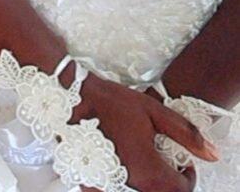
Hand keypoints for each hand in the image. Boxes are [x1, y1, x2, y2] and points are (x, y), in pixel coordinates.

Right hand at [73, 72, 216, 191]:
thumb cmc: (112, 103)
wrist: (74, 100)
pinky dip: (130, 176)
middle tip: (162, 153)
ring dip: (150, 177)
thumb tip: (209, 152)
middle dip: (168, 176)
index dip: (188, 174)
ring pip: (143, 190)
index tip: (182, 158)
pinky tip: (123, 154)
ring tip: (142, 150)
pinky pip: (121, 186)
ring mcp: (113, 184)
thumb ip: (185, 134)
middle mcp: (131, 183)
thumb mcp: (154, 111)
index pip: (182, 189)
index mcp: (149, 170)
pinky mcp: (98, 181)